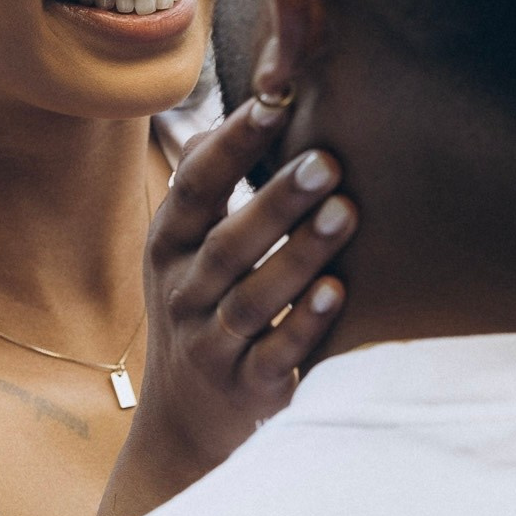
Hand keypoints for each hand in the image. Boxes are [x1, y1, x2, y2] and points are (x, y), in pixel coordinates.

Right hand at [87, 94, 353, 515]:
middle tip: (328, 160)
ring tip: (346, 214)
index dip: (230, 145)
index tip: (274, 102)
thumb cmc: (199, 309)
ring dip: (299, 256)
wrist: (182, 424)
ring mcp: (212, 344)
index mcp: (169, 247)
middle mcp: (183, 293)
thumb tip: (256, 92)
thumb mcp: (185, 249)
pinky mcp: (247, 389)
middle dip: (276, 201)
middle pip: (228, 244)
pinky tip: (338, 294)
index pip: (194, 188)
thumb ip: (210, 178)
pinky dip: (305, 326)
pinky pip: (276, 355)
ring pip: (253, 299)